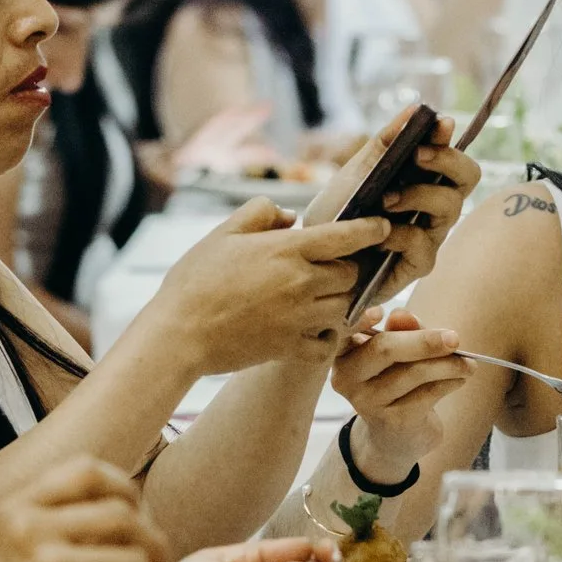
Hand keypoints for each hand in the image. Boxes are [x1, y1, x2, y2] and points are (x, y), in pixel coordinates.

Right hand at [147, 197, 392, 373]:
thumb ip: (260, 214)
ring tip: (325, 298)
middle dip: (348, 269)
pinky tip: (315, 330)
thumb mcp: (223, 233)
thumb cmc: (195, 279)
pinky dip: (328, 338)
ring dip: (340, 302)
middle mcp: (301, 282)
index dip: (371, 230)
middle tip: (338, 268)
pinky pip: (328, 344)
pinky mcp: (291, 347)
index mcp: (287, 250)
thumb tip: (291, 217)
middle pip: (351, 273)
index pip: (346, 236)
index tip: (382, 228)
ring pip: (345, 308)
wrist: (178, 333)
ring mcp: (299, 318)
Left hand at [304, 112, 482, 300]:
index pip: (454, 155)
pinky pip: (423, 243)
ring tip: (385, 198)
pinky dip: (399, 233)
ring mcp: (430, 236)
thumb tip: (416, 108)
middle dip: (447, 160)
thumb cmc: (340, 212)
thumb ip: (388, 141)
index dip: (450, 139)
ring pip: (450, 207)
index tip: (438, 125)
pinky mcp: (418, 265)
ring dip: (417, 194)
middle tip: (417, 155)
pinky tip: (377, 234)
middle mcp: (435, 207)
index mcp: (425, 181)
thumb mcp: (359, 169)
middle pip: (468, 177)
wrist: (316, 253)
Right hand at [335, 308, 470, 478]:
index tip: (381, 311)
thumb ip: (402, 330)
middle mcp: (347, 377)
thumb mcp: (397, 352)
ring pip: (413, 372)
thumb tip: (403, 315)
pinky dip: (449, 382)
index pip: (346, 330)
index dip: (361, 320)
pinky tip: (460, 378)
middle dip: (425, 341)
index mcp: (343, 352)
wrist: (394, 437)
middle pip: (385, 349)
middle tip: (455, 338)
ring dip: (448, 365)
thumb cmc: (395, 381)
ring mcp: (368, 402)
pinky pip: (427, 393)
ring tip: (468, 363)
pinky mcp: (393, 420)